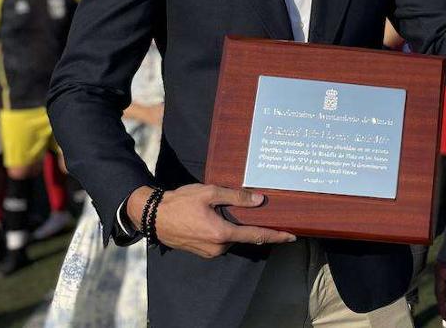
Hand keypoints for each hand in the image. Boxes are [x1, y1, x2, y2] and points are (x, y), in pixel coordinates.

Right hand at [127, 184, 295, 258]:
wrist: (154, 216)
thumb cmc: (181, 202)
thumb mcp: (209, 193)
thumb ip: (236, 197)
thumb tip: (260, 201)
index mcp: (222, 233)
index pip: (256, 236)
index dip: (276, 236)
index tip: (292, 236)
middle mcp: (218, 247)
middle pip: (243, 235)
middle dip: (248, 224)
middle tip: (251, 208)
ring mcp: (209, 252)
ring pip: (230, 238)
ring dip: (232, 226)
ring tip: (222, 209)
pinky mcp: (202, 252)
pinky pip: (220, 241)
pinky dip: (223, 230)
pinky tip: (214, 217)